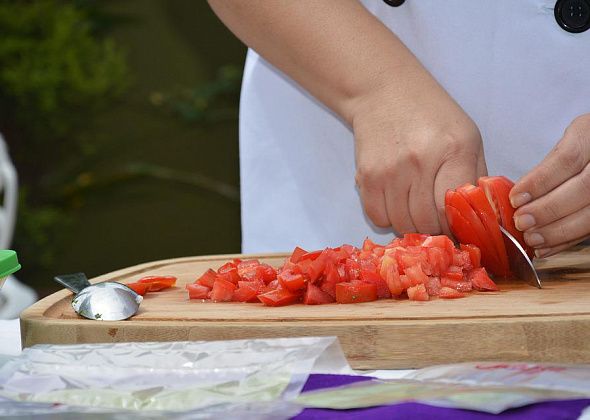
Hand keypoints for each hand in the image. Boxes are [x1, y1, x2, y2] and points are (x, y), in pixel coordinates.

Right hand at [352, 76, 486, 234]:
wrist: (384, 92)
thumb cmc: (431, 114)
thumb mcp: (468, 136)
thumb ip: (475, 176)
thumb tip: (479, 216)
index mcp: (454, 151)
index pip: (455, 210)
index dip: (457, 227)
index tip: (458, 228)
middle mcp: (420, 162)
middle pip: (427, 222)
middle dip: (435, 230)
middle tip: (438, 224)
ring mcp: (390, 171)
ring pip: (402, 224)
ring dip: (411, 226)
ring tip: (417, 211)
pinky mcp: (366, 176)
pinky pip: (378, 216)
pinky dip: (388, 218)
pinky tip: (396, 203)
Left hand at [510, 114, 589, 257]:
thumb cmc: (585, 147)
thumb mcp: (567, 144)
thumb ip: (547, 168)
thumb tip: (514, 198)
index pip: (567, 159)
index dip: (540, 181)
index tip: (516, 197)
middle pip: (584, 188)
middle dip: (549, 209)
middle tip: (521, 222)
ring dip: (559, 231)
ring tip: (531, 238)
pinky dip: (567, 241)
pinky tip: (546, 248)